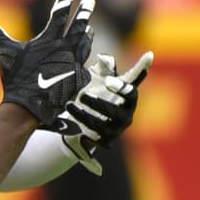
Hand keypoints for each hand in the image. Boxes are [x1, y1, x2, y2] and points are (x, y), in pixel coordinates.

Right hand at [0, 0, 93, 126]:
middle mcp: (66, 49)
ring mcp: (74, 64)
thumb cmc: (15, 78)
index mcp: (50, 39)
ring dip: (86, 35)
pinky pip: (83, 67)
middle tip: (89, 0)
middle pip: (79, 25)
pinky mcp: (77, 80)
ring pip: (85, 45)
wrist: (28, 106)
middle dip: (84, 11)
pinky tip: (83, 60)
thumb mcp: (3, 52)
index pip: (60, 12)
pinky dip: (84, 61)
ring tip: (89, 29)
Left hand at [55, 50, 153, 173]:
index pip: (131, 92)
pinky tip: (70, 124)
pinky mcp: (104, 141)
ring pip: (101, 125)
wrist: (86, 119)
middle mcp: (126, 115)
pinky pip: (93, 139)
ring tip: (68, 105)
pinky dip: (81, 131)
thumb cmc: (98, 93)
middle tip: (82, 96)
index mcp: (129, 98)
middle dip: (98, 104)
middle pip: (115, 111)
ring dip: (84, 116)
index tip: (108, 81)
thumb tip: (103, 58)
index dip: (122, 87)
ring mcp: (116, 130)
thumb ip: (104, 68)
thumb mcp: (100, 78)